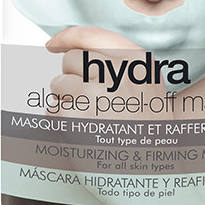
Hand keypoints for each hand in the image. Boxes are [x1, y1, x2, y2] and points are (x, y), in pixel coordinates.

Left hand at [45, 26, 172, 119]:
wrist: (151, 168)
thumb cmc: (146, 127)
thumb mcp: (145, 82)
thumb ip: (116, 59)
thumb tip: (64, 46)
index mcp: (136, 61)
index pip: (92, 35)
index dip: (67, 36)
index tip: (53, 43)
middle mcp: (115, 72)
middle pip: (71, 58)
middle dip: (73, 76)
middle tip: (91, 100)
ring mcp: (94, 93)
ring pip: (58, 83)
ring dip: (66, 100)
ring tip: (90, 118)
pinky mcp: (74, 117)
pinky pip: (52, 108)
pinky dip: (61, 120)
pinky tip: (82, 131)